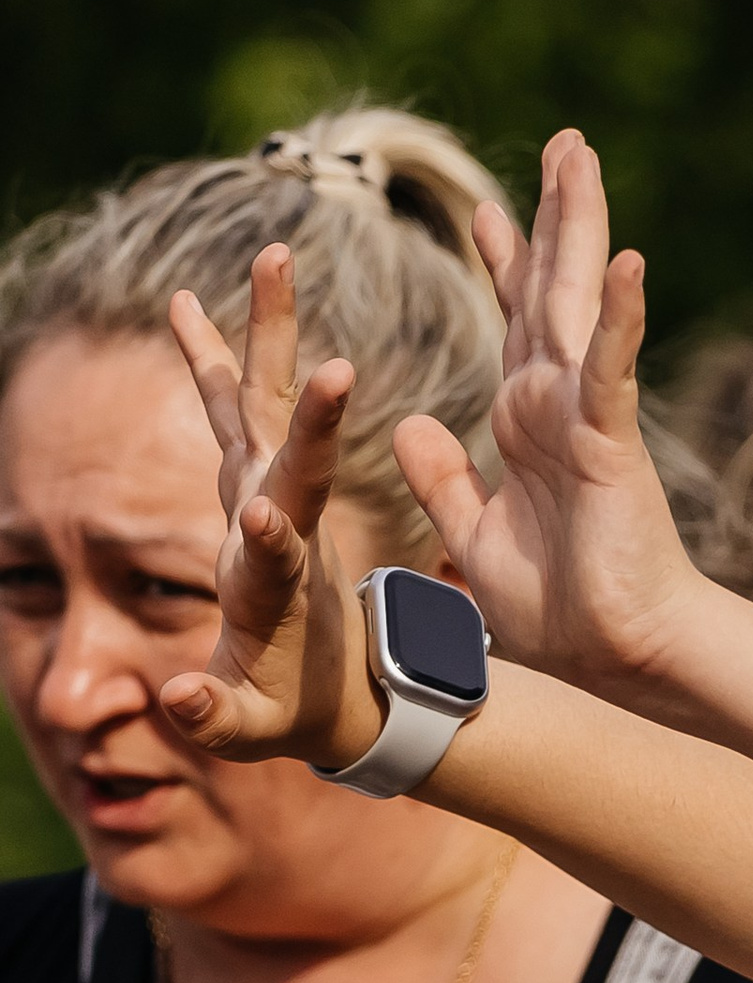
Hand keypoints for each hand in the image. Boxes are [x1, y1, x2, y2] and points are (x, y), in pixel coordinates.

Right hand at [157, 247, 375, 771]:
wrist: (343, 689)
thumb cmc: (294, 713)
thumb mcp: (257, 729)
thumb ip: (218, 715)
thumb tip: (179, 698)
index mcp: (286, 590)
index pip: (284, 555)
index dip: (273, 537)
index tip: (269, 517)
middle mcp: (287, 527)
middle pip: (301, 457)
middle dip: (315, 410)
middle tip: (339, 356)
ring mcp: (273, 495)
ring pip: (273, 406)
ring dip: (270, 332)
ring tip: (275, 253)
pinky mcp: (256, 482)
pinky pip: (235, 409)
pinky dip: (213, 359)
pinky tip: (184, 300)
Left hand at [396, 128, 701, 701]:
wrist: (617, 660)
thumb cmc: (562, 615)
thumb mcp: (476, 538)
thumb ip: (445, 481)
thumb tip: (414, 425)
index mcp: (527, 425)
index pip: (514, 324)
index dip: (503, 263)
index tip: (487, 209)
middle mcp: (557, 406)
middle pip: (551, 289)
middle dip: (554, 214)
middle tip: (565, 142)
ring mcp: (586, 417)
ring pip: (577, 302)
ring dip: (581, 227)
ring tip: (580, 155)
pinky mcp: (608, 442)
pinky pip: (609, 366)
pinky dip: (616, 314)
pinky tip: (626, 260)